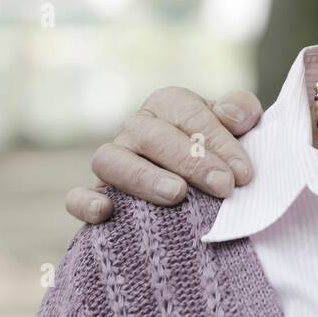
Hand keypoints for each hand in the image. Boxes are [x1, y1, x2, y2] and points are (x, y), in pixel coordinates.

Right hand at [64, 87, 263, 223]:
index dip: (219, 141)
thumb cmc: (219, 152)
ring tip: (176, 195)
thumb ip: (240, 112)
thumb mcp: (236, 127)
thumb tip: (235, 116)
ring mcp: (112, 159)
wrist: (197, 186)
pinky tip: (106, 213)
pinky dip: (85, 202)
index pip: (190, 113)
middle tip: (223, 187)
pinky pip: (75, 196)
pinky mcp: (92, 194)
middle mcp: (136, 127)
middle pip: (153, 136)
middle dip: (192, 161)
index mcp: (169, 103)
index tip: (242, 174)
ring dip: (143, 177)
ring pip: (111, 160)